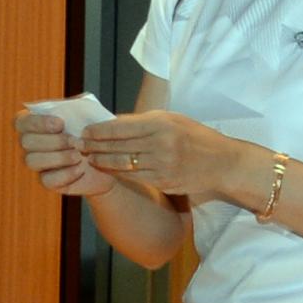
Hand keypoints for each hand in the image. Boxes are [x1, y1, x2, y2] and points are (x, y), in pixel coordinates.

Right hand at [13, 109, 115, 197]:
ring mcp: (38, 164)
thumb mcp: (89, 116)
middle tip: (75, 141)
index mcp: (36, 124)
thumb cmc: (94, 134)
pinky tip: (80, 169)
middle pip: (26, 142)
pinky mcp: (49, 181)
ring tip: (79, 155)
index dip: (37, 122)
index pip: (21, 121)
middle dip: (52, 141)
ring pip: (32, 161)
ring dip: (58, 157)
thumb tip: (75, 104)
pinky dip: (65, 174)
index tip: (60, 124)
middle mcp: (31, 144)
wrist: (108, 160)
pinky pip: (47, 180)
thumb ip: (80, 107)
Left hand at [73, 109, 247, 203]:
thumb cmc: (195, 137)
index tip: (86, 131)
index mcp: (162, 125)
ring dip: (101, 161)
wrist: (222, 163)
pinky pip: (133, 177)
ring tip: (89, 158)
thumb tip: (113, 122)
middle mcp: (161, 145)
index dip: (99, 131)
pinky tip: (107, 169)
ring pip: (121, 164)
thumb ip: (144, 121)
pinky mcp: (163, 182)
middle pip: (117, 146)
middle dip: (94, 147)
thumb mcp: (172, 120)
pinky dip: (116, 173)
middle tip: (79, 146)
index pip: (120, 127)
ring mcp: (162, 165)